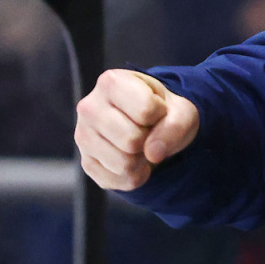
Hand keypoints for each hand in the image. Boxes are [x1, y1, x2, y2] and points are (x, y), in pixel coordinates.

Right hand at [74, 69, 199, 190]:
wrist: (150, 125)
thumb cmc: (163, 112)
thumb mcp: (181, 111)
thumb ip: (175, 127)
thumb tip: (152, 154)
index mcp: (111, 83)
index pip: (146, 110)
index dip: (161, 114)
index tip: (157, 110)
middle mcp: (89, 107)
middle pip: (132, 140)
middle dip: (150, 140)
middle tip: (149, 131)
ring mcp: (83, 136)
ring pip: (123, 164)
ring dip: (143, 160)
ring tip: (141, 144)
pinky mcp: (86, 162)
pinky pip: (118, 180)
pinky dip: (135, 175)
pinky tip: (133, 159)